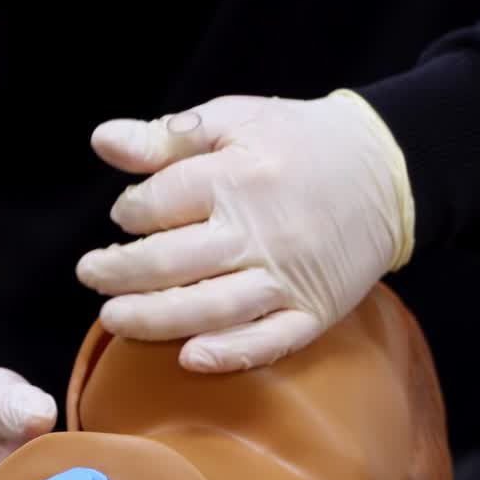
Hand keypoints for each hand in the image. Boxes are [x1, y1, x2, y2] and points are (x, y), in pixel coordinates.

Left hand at [76, 92, 414, 371]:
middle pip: (172, 264)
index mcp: (238, 178)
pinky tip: (190, 359)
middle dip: (120, 272)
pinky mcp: (315, 311)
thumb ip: (167, 136)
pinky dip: (229, 355)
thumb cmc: (300, 142)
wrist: (387, 170)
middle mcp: (261, 232)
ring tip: (113, 319)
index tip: (125, 216)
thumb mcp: (234, 120)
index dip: (129, 212)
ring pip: (210, 309)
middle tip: (91, 274)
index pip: (158, 205)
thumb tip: (103, 142)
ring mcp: (289, 278)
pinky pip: (269, 341)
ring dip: (153, 320)